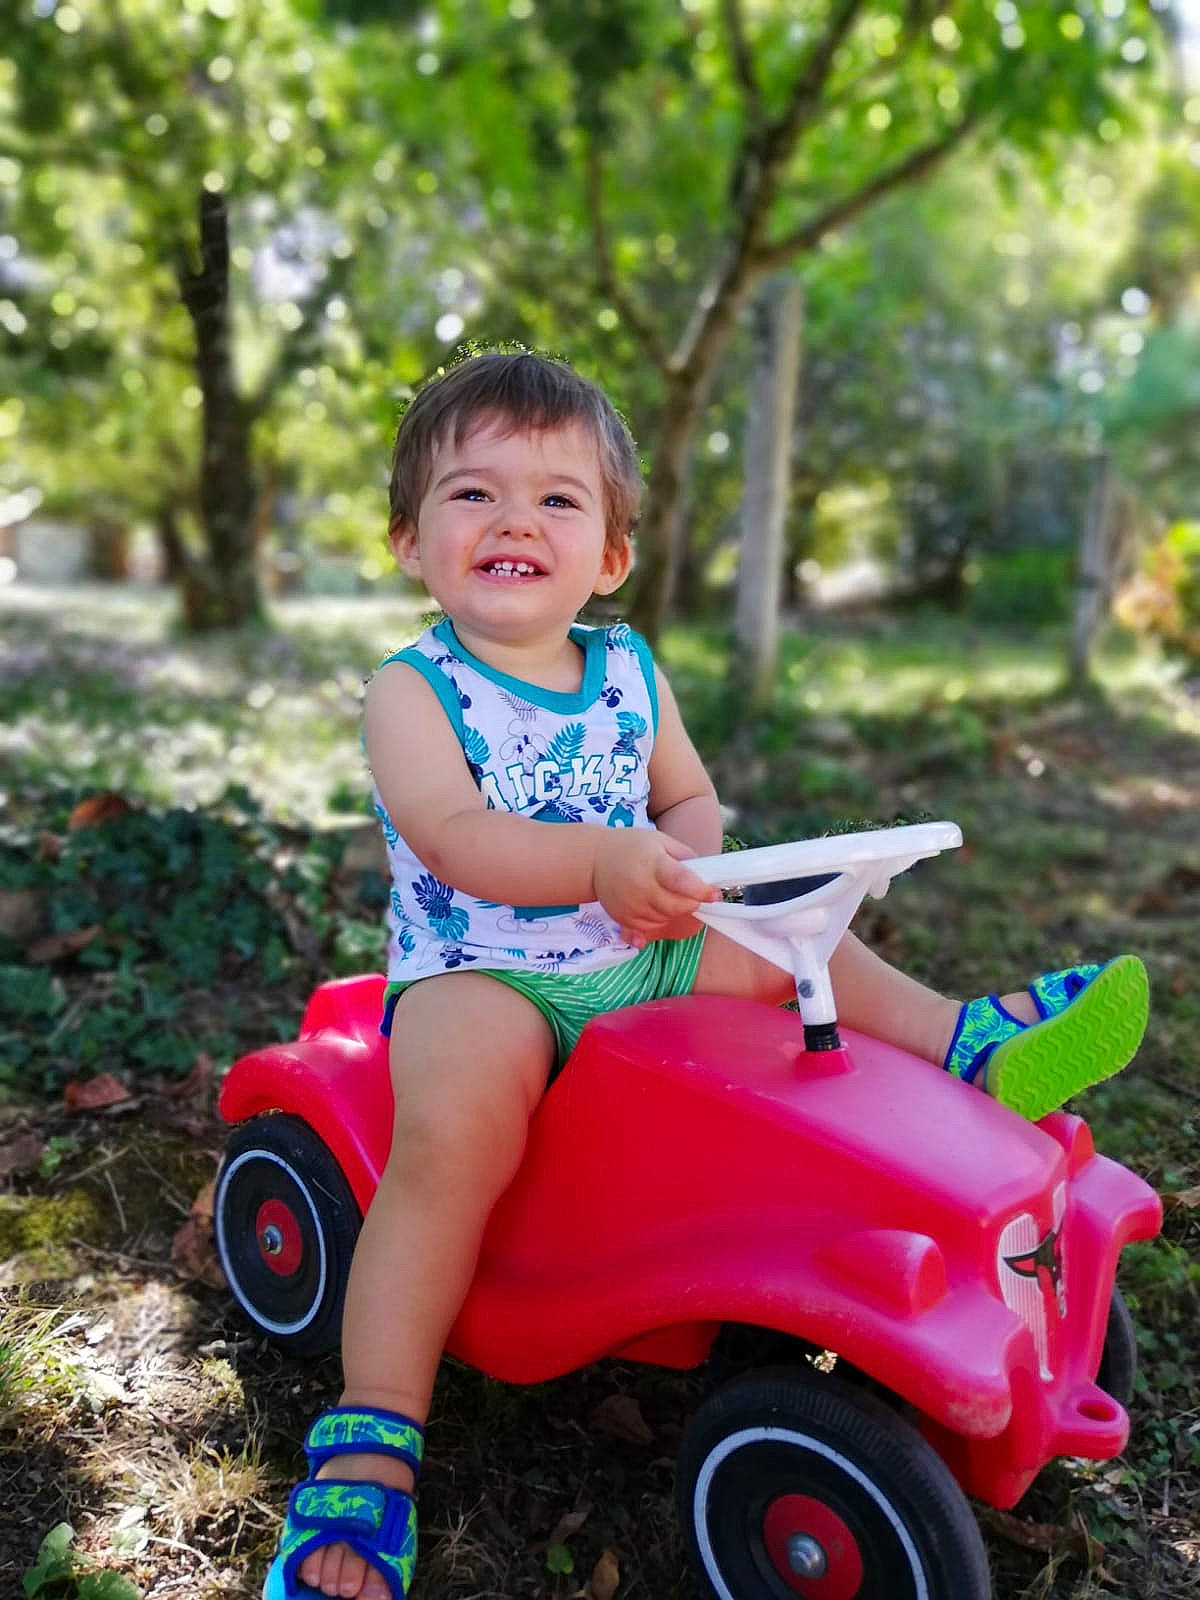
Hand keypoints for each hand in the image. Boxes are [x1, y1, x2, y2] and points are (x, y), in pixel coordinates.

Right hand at [592, 829, 719, 945]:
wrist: (594, 860)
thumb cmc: (633, 847)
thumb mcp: (662, 841)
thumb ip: (686, 858)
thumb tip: (708, 876)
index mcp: (652, 863)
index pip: (680, 880)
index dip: (700, 890)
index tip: (714, 894)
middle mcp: (640, 887)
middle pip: (676, 906)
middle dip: (691, 903)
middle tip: (694, 895)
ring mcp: (630, 906)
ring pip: (665, 920)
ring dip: (676, 913)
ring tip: (670, 896)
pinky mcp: (623, 919)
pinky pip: (650, 929)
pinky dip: (660, 922)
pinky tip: (657, 907)